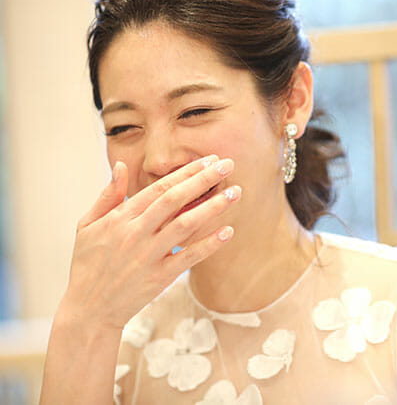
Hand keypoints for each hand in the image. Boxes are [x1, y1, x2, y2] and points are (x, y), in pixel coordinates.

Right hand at [60, 155, 240, 330]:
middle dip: (203, 179)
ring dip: (213, 207)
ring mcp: (148, 255)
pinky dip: (209, 244)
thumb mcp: (88, 225)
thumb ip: (107, 195)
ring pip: (185, 225)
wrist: (88, 309)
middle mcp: (136, 233)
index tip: (209, 159)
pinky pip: (189, 257)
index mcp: (121, 217)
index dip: (186, 172)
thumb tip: (120, 165)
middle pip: (175, 199)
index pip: (159, 187)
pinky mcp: (159, 278)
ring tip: (236, 193)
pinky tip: (228, 231)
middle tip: (228, 165)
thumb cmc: (88, 264)